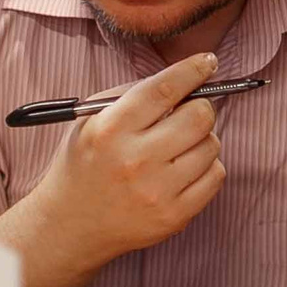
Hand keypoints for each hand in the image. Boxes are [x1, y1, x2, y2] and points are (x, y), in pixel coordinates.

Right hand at [20, 53, 226, 270]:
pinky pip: (216, 176)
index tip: (207, 62)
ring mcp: (158, 191)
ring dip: (202, 139)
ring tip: (180, 146)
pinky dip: (207, 166)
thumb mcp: (89, 121)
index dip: (193, 70)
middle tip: (188, 112)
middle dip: (199, 107)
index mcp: (111, 130)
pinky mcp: (174, 215)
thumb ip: (130, 95)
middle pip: (199, 116)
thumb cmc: (83, 166)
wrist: (69, 225)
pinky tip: (186, 168)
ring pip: (212, 145)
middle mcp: (135, 160)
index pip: (165, 89)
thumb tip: (180, 80)